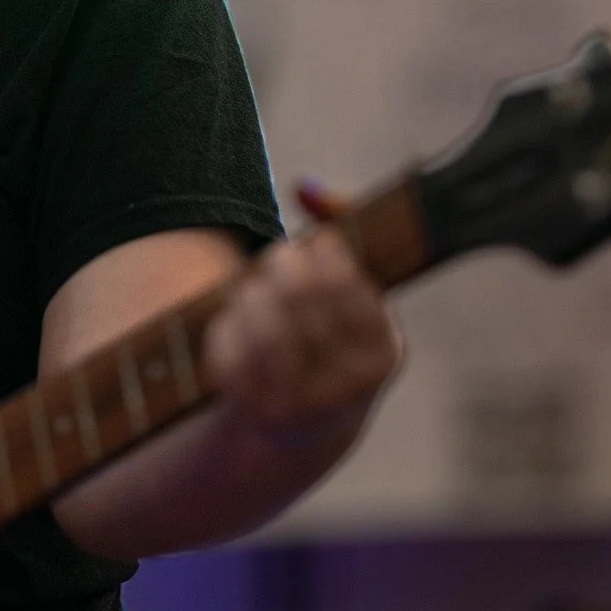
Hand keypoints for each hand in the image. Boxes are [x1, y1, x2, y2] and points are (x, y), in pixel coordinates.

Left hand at [202, 223, 401, 448]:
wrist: (304, 423)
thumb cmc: (330, 334)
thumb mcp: (351, 290)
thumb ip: (338, 228)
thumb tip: (304, 186)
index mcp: (383, 352)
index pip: (342, 279)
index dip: (319, 251)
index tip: (313, 246)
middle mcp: (349, 386)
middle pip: (299, 293)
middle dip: (281, 264)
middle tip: (276, 260)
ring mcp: (302, 405)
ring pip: (263, 321)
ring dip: (252, 292)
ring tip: (253, 290)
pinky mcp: (255, 412)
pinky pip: (230, 349)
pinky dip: (226, 325)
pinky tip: (234, 323)